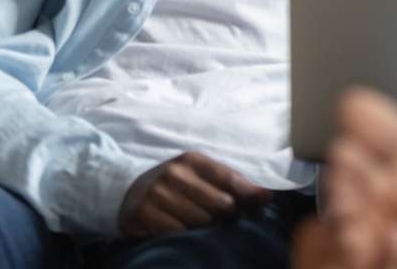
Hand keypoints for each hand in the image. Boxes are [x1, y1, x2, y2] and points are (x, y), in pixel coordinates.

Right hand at [118, 152, 271, 236]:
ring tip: (200, 225)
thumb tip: (267, 196)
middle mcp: (174, 173)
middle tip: (221, 219)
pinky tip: (181, 231)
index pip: (231, 178)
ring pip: (202, 222)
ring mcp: (157, 194)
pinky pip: (179, 234)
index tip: (260, 206)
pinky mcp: (143, 215)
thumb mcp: (203, 176)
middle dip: (227, 216)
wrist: (130, 193)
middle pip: (221, 205)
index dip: (249, 195)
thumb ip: (235, 184)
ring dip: (206, 229)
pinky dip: (184, 236)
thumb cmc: (178, 185)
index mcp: (193, 160)